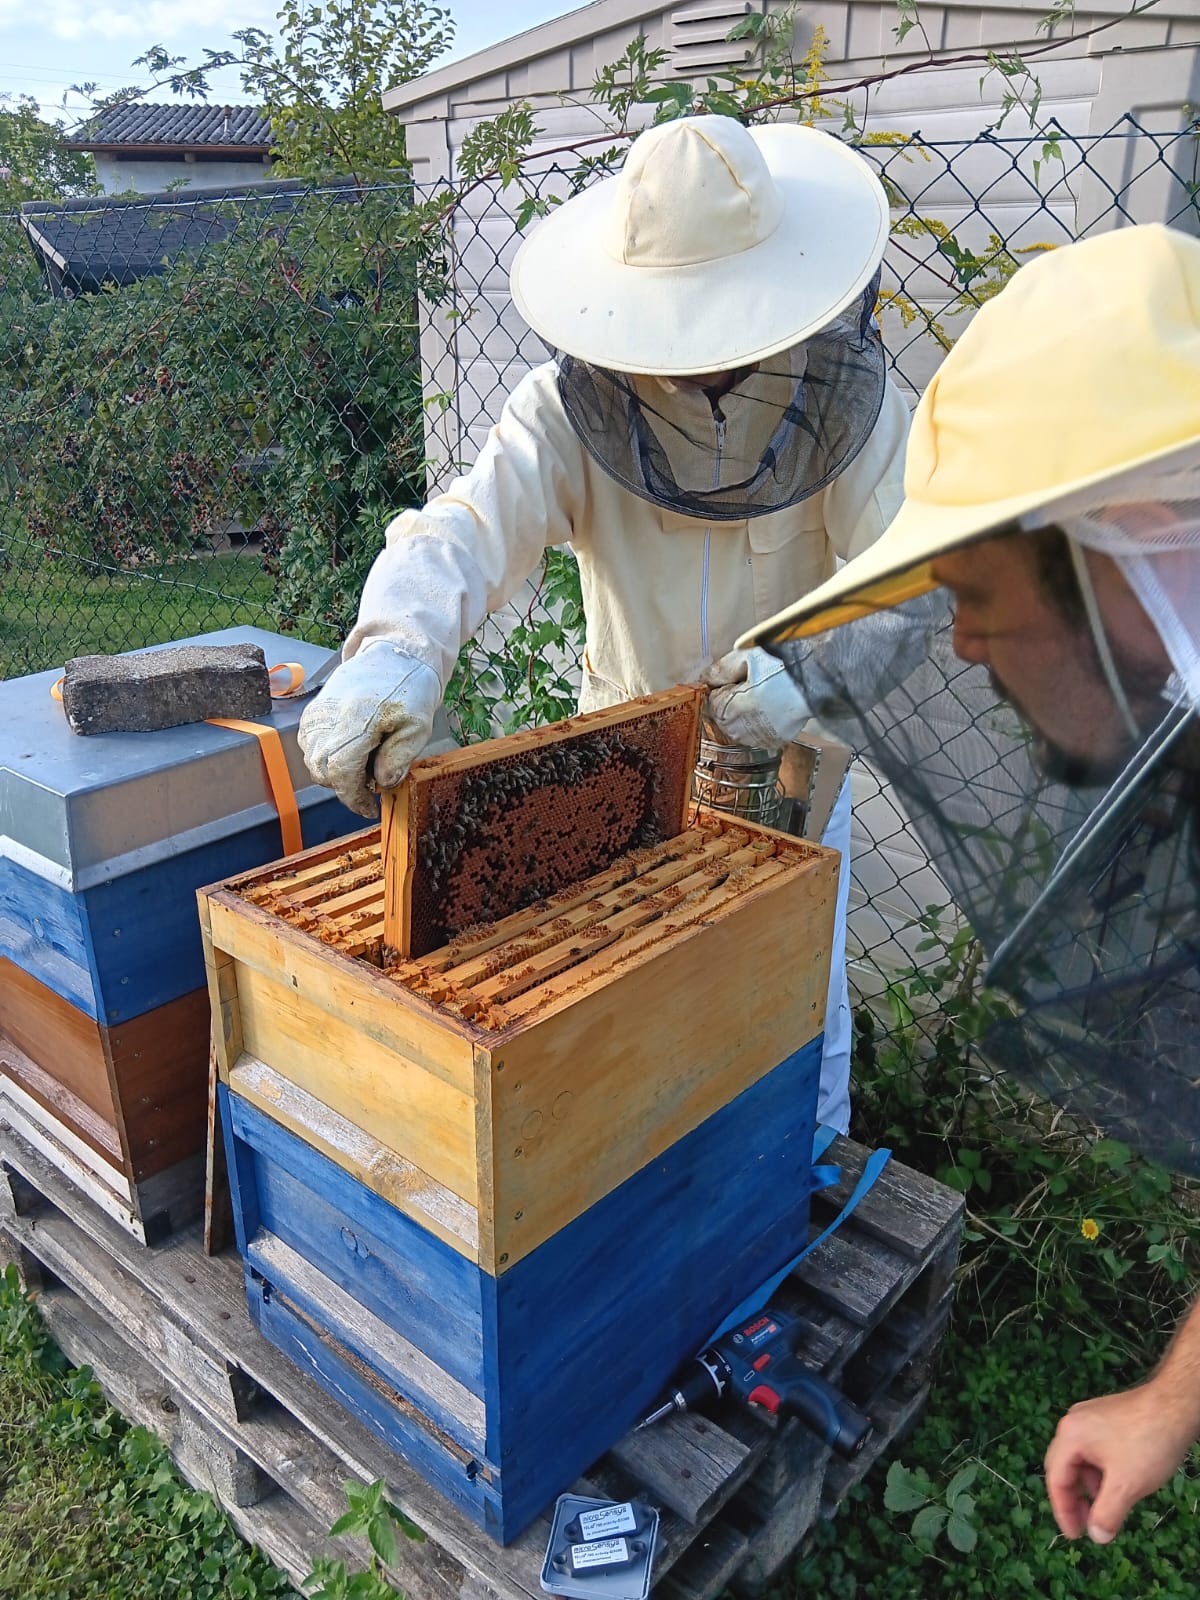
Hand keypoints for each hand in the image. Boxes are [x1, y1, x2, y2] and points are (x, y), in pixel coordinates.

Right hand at [298, 643, 443, 816]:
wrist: (394, 655)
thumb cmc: (409, 689)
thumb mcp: (418, 726)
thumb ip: (400, 757)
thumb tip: (382, 783)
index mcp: (356, 719)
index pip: (340, 771)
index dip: (353, 797)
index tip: (371, 807)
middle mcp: (328, 716)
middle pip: (321, 770)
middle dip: (346, 786)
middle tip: (373, 782)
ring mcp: (316, 713)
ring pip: (313, 761)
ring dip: (336, 772)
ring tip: (366, 762)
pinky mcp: (312, 711)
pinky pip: (309, 746)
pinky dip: (327, 757)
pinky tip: (352, 750)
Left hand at [701, 647, 810, 751]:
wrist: (818, 679)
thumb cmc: (784, 665)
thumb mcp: (747, 657)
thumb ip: (721, 669)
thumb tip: (704, 679)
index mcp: (732, 708)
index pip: (712, 704)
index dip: (722, 689)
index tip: (736, 679)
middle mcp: (743, 729)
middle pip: (724, 719)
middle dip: (730, 703)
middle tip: (751, 685)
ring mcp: (760, 737)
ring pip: (739, 730)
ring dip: (743, 716)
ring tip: (762, 696)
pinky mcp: (776, 740)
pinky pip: (758, 735)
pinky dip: (759, 724)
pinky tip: (771, 709)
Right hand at [1044, 1381, 1198, 1542]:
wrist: (1175, 1406)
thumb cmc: (1146, 1445)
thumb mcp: (1126, 1486)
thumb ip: (1107, 1513)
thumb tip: (1096, 1536)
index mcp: (1069, 1436)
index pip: (1056, 1478)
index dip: (1063, 1511)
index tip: (1076, 1536)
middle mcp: (1073, 1422)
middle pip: (1064, 1466)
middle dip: (1074, 1498)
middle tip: (1087, 1525)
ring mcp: (1090, 1416)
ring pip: (1081, 1458)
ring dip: (1090, 1486)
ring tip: (1108, 1506)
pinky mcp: (1107, 1416)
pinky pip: (1094, 1448)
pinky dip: (1101, 1471)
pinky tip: (1119, 1482)